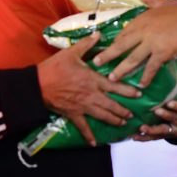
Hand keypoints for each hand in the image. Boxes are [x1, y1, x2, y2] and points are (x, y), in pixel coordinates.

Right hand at [37, 32, 140, 146]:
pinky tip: (94, 143)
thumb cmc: (55, 67)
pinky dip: (88, 136)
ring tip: (123, 124)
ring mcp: (83, 106)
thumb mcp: (71, 52)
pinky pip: (82, 127)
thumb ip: (87, 44)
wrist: (37, 85)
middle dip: (123, 110)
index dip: (127, 91)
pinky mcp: (73, 114)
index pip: (114, 86)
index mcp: (92, 80)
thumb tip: (99, 33)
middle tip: (134, 115)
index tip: (138, 94)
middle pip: (111, 104)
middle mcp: (91, 95)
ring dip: (113, 120)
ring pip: (102, 115)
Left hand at [93, 3, 176, 86]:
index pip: (124, 32)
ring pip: (133, 59)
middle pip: (122, 45)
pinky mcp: (162, 53)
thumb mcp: (165, 2)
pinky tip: (141, 85)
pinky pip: (151, 67)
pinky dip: (145, 77)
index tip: (106, 48)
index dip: (115, 41)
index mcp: (143, 19)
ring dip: (122, 70)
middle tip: (96, 64)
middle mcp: (144, 31)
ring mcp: (152, 42)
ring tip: (113, 79)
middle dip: (108, 55)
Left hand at [133, 82, 176, 141]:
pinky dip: (144, 138)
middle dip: (166, 117)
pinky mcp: (165, 136)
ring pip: (163, 132)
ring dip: (152, 131)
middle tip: (156, 111)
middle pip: (175, 121)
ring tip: (142, 128)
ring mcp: (174, 132)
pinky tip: (134, 137)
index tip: (170, 103)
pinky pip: (154, 139)